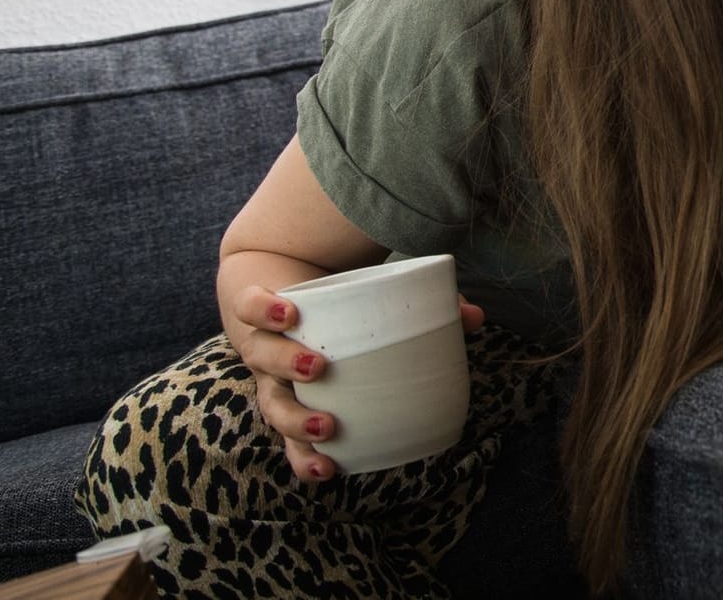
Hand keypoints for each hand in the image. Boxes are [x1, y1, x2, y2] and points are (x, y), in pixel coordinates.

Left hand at [230, 285, 484, 482]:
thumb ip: (424, 320)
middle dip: (296, 422)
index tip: (329, 469)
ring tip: (318, 365)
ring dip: (285, 366)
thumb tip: (476, 318)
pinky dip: (265, 313)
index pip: (291, 433)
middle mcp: (272, 369)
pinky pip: (249, 310)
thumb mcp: (377, 315)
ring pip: (260, 361)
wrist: (274, 254)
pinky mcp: (246, 299)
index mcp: (297, 385)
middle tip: (329, 427)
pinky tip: (290, 313)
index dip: (303, 456)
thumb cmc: (333, 300)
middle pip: (274, 405)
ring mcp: (257, 335)